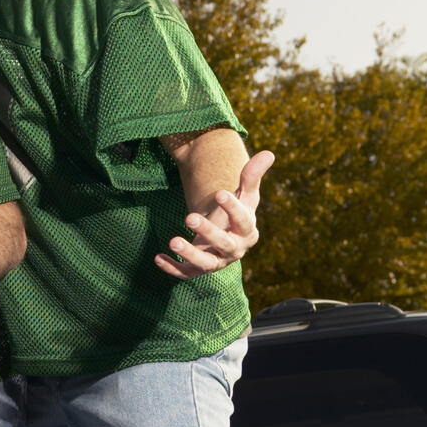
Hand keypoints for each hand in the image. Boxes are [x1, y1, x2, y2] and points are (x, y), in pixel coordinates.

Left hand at [156, 150, 273, 279]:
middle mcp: (234, 250)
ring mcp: (216, 261)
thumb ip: (251, 176)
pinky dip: (172, 268)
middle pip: (224, 243)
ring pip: (205, 263)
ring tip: (173, 241)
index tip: (219, 192)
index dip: (232, 208)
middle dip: (208, 232)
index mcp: (248, 231)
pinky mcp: (198, 270)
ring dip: (189, 254)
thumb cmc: (236, 212)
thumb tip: (268, 153)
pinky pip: (186, 273)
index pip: (243, 220)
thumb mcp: (245, 195)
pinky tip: (158, 257)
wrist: (227, 236)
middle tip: (189, 216)